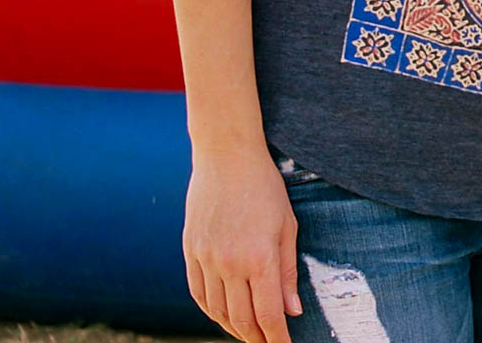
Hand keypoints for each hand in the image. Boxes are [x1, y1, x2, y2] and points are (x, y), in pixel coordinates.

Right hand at [181, 147, 302, 342]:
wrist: (226, 157)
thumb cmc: (265, 189)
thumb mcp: (287, 226)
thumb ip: (288, 272)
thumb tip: (292, 311)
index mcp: (259, 257)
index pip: (268, 314)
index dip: (277, 338)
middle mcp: (229, 263)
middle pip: (241, 318)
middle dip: (257, 337)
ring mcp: (205, 259)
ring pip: (217, 311)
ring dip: (234, 328)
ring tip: (249, 334)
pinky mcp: (190, 252)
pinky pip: (198, 294)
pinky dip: (211, 311)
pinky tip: (223, 315)